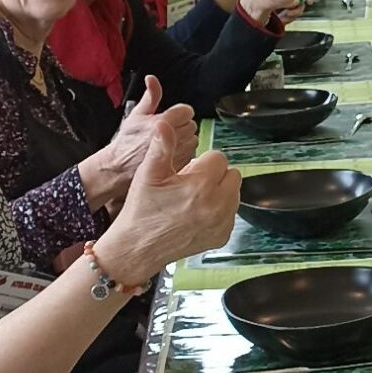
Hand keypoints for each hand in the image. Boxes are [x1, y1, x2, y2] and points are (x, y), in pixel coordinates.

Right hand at [79, 77, 196, 210]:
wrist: (120, 166)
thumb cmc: (128, 140)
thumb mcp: (137, 114)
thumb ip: (151, 95)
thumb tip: (152, 78)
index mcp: (163, 122)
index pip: (186, 110)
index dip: (179, 112)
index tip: (171, 116)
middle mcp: (172, 137)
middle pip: (191, 124)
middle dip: (181, 125)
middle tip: (168, 129)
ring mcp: (178, 152)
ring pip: (193, 138)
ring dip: (184, 138)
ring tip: (169, 141)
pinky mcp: (180, 164)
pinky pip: (191, 152)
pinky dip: (184, 150)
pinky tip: (171, 152)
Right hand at [100, 139, 240, 282]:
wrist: (137, 248)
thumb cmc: (141, 211)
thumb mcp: (148, 174)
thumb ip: (161, 147)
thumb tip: (164, 124)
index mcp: (200, 185)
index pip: (218, 157)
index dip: (201, 162)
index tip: (187, 172)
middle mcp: (216, 205)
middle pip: (231, 173)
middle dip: (214, 175)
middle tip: (190, 185)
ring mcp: (221, 223)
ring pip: (234, 193)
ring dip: (219, 192)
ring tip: (192, 200)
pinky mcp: (222, 236)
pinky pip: (231, 213)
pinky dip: (219, 211)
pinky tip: (196, 214)